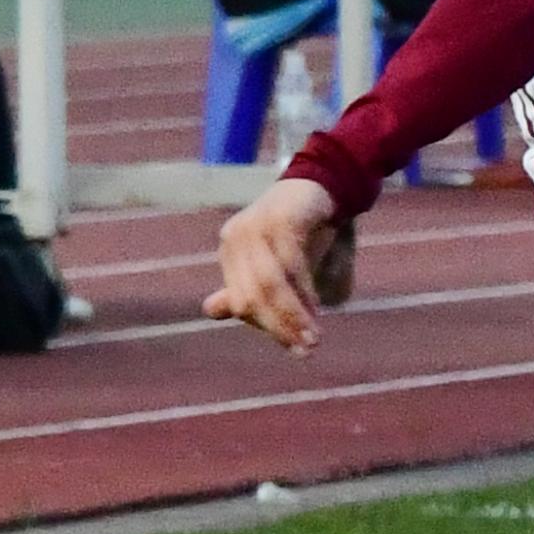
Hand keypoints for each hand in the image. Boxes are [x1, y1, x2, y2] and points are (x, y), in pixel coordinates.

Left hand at [207, 171, 353, 348]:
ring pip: (270, 284)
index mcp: (230, 252)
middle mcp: (236, 238)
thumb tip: (210, 310)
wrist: (324, 185)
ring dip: (294, 314)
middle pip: (252, 296)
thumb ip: (249, 288)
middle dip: (281, 327)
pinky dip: (304, 288)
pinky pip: (290, 263)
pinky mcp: (280, 217)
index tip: (296, 347)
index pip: (240, 302)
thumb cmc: (299, 231)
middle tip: (308, 348)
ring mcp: (256, 226)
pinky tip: (317, 304)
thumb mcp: (275, 265)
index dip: (268, 327)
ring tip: (315, 333)